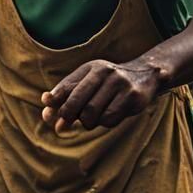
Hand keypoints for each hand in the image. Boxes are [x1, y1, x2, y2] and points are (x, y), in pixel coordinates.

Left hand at [40, 59, 159, 132]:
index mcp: (92, 68)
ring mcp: (121, 84)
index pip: (68, 86)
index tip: (47, 115)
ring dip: (87, 122)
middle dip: (68, 117)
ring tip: (90, 119)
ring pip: (93, 114)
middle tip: (64, 124)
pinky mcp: (133, 98)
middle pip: (79, 103)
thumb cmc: (107, 83)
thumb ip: (66, 96)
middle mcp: (106, 73)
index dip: (54, 101)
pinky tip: (107, 116)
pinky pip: (110, 119)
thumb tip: (46, 115)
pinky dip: (103, 123)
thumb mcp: (87, 82)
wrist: (145, 76)